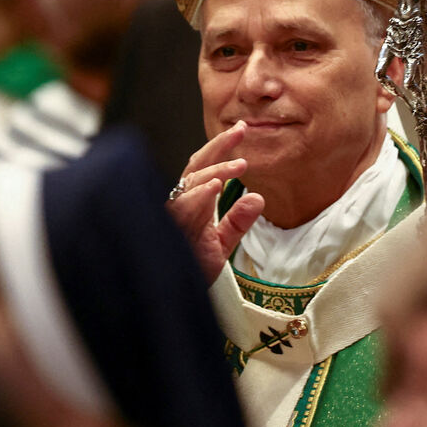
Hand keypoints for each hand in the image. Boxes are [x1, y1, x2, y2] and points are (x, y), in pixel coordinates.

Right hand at [166, 121, 264, 282]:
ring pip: (191, 183)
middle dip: (219, 146)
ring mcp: (172, 215)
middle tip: (241, 129)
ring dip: (216, 171)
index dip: (222, 148)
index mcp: (192, 203)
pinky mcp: (169, 229)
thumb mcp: (221, 245)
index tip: (242, 130)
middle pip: (196, 165)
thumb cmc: (189, 268)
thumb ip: (237, 222)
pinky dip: (199, 195)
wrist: (169, 296)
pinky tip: (215, 186)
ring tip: (241, 165)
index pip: (206, 167)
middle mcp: (179, 203)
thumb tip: (257, 198)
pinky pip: (182, 207)